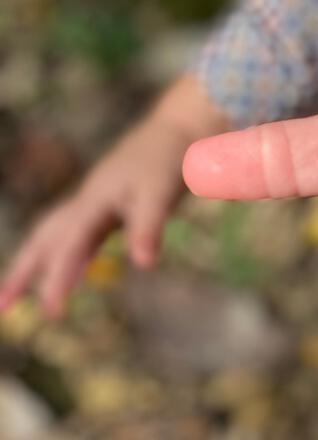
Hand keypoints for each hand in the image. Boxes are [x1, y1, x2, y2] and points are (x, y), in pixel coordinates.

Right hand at [0, 75, 218, 316]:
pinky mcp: (109, 203)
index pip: (70, 244)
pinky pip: (79, 234)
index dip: (59, 277)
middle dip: (23, 270)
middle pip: (45, 238)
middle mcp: (88, 201)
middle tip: (2, 305)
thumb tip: (143, 264)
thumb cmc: (168, 158)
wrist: (177, 128)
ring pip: (57, 235)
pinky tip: (72, 269)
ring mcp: (96, 201)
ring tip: (19, 292)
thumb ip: (149, 227)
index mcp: (95, 199)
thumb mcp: (161, 192)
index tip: (51, 311)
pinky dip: (68, 254)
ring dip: (38, 262)